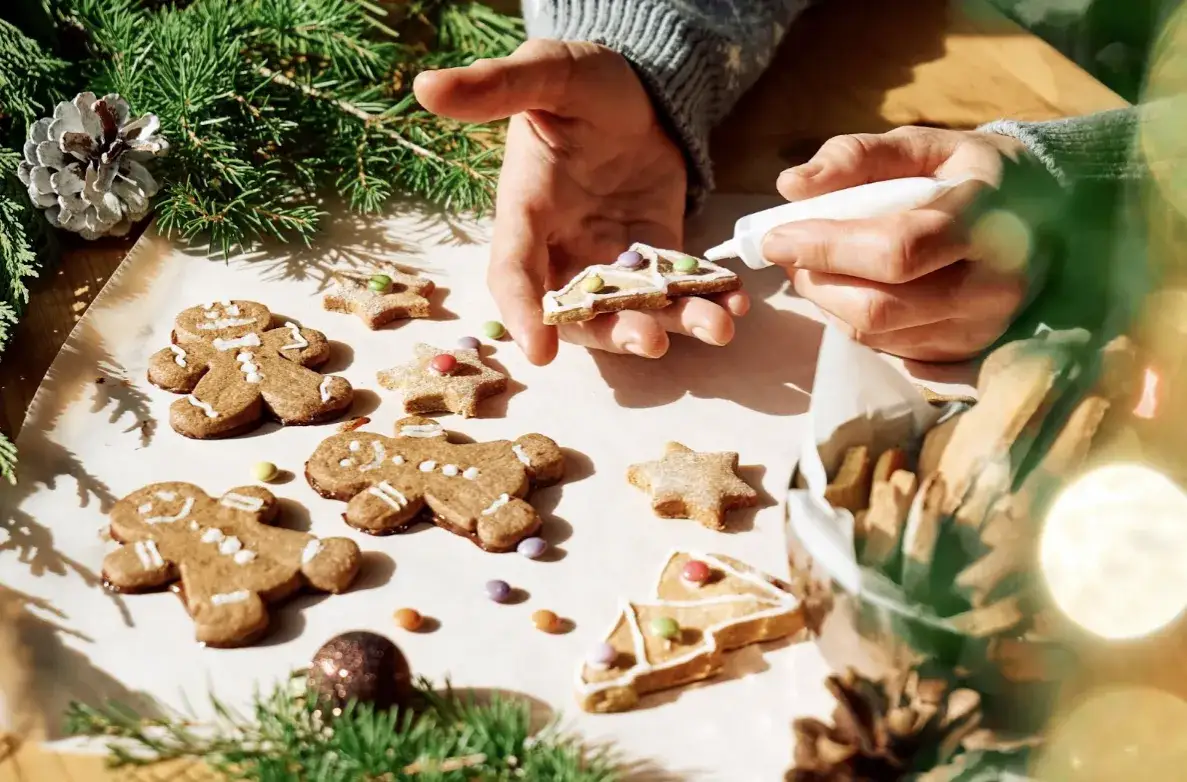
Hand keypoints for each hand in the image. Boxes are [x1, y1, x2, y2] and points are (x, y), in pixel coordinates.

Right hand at [414, 40, 747, 364]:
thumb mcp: (545, 73)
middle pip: (581, 312)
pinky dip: (706, 300)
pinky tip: (736, 304)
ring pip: (635, 309)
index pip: (514, 273)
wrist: (637, 83)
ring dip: (674, 324)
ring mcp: (613, 256)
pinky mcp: (656, 251)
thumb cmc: (582, 81)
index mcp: (527, 214)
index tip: (540, 351)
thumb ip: (497, 85)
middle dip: (616, 332)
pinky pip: (678, 288)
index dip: (522, 313)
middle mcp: (565, 248)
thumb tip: (427, 86)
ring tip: (715, 326)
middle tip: (651, 339)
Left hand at [764, 127, 1032, 361]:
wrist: (1050, 214)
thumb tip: (790, 185)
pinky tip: (852, 287)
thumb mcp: (925, 145)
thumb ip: (858, 156)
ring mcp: (979, 329)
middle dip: (817, 281)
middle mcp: (990, 286)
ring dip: (827, 301)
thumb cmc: (972, 175)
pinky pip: (886, 347)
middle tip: (791, 252)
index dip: (826, 247)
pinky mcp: (962, 354)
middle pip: (879, 306)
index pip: (895, 251)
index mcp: (987, 221)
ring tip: (820, 264)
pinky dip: (851, 318)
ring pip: (875, 333)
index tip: (775, 236)